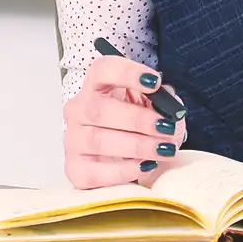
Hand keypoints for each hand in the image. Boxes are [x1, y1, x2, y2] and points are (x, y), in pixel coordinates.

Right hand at [62, 56, 186, 188]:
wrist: (128, 161)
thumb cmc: (139, 130)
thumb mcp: (154, 109)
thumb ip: (162, 102)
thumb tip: (169, 106)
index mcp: (96, 87)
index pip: (102, 70)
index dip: (127, 72)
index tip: (154, 82)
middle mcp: (78, 111)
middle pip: (98, 109)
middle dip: (137, 120)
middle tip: (164, 128)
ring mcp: (73, 141)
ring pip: (98, 141)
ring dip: (136, 145)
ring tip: (162, 149)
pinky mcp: (76, 169)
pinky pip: (96, 171)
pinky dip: (125, 170)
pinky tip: (145, 166)